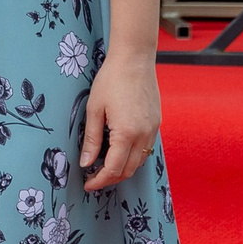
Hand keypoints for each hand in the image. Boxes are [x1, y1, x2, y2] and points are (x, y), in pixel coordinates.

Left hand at [80, 46, 158, 190]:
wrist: (134, 59)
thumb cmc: (111, 80)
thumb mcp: (94, 109)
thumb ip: (91, 139)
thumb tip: (86, 163)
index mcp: (126, 133)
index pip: (113, 169)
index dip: (99, 181)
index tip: (88, 184)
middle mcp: (143, 135)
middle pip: (128, 170)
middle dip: (110, 179)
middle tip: (93, 178)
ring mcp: (153, 130)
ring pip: (139, 162)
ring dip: (122, 169)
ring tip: (104, 166)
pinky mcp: (156, 124)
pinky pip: (146, 149)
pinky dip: (133, 156)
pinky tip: (120, 151)